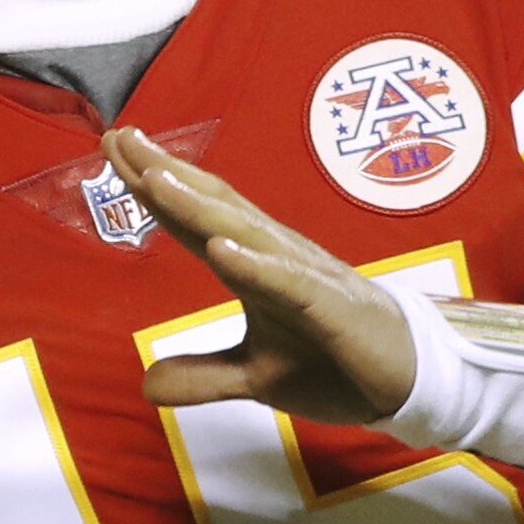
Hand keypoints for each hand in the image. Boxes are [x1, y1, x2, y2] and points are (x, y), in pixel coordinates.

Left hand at [102, 126, 416, 424]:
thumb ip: (204, 376)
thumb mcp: (256, 378)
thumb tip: (146, 385)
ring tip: (156, 180)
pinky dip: (256, 264)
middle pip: (213, 208)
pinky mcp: (331, 307)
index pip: (196, 222)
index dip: (154, 189)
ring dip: (200, 206)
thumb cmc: (336, 363)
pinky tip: (221, 250)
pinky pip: (288, 283)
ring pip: (245, 233)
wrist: (409, 381)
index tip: (114, 150)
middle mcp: (277, 259)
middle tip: (119, 138)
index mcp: (256, 269)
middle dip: (166, 174)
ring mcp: (305, 278)